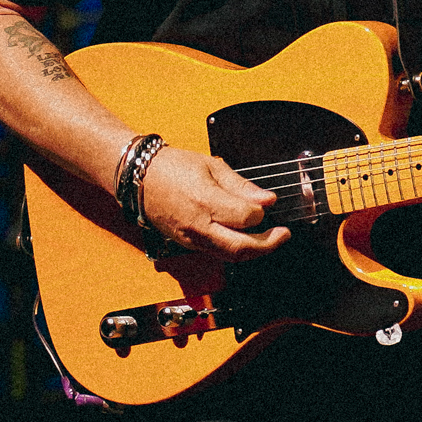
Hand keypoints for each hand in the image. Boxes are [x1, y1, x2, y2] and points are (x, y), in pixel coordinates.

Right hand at [137, 146, 289, 260]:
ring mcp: (191, 239)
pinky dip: (234, 249)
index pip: (246, 218)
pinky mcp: (187, 244)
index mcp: (205, 201)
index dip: (261, 213)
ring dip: (253, 250)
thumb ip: (241, 185)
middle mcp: (198, 225)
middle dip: (268, 244)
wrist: (138, 176)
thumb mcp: (211, 165)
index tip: (266, 204)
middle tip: (283, 235)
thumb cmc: (171, 166)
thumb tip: (266, 199)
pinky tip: (243, 237)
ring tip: (268, 239)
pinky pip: (217, 253)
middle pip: (241, 248)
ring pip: (230, 256)